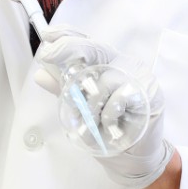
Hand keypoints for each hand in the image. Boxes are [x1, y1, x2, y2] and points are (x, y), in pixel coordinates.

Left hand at [34, 26, 171, 188]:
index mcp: (107, 62)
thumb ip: (64, 88)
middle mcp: (123, 64)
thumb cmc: (108, 126)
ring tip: (88, 120)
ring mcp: (138, 76)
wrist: (134, 154)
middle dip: (67, 49)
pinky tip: (108, 125)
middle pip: (94, 49)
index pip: (87, 40)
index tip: (47, 35)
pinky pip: (117, 100)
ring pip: (102, 79)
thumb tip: (40, 74)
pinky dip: (107, 115)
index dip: (66, 34)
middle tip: (48, 56)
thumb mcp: (81, 105)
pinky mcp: (148, 94)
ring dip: (88, 104)